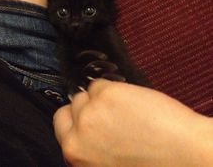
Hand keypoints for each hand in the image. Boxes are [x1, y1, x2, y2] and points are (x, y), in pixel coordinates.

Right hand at [53, 79, 212, 166]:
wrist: (182, 154)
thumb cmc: (149, 163)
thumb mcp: (105, 162)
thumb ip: (89, 147)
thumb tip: (84, 128)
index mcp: (75, 154)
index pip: (61, 125)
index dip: (75, 121)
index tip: (86, 118)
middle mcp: (78, 134)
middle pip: (69, 108)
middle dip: (83, 109)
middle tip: (105, 112)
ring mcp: (91, 111)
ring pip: (85, 93)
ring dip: (100, 98)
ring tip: (122, 109)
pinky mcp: (107, 93)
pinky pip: (100, 83)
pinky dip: (113, 88)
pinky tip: (130, 101)